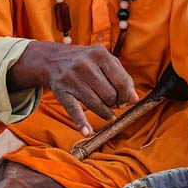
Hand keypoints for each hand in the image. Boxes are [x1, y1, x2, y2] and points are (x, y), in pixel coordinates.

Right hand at [7, 41, 137, 135]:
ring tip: (108, 115)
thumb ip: (123, 77)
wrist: (53, 60)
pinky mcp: (61, 91)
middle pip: (109, 94)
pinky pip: (74, 110)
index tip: (125, 101)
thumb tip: (134, 99)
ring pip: (96, 104)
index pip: (121, 82)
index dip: (126, 96)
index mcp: (100, 54)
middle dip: (114, 103)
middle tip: (112, 103)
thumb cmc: (87, 62)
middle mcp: (85, 65)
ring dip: (105, 113)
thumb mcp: (106, 62)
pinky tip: (88, 132)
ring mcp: (72, 78)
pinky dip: (81, 123)